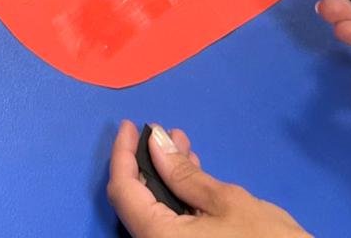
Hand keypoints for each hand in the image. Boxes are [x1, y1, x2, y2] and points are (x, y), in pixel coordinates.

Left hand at [107, 122, 310, 235]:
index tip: (130, 125)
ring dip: (164, 179)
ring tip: (182, 146)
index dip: (122, 155)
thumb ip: (184, 173)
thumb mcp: (227, 201)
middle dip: (147, 164)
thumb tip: (155, 142)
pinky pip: (170, 225)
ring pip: (154, 213)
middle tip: (162, 132)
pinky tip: (193, 175)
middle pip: (135, 203)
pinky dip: (176, 199)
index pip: (124, 192)